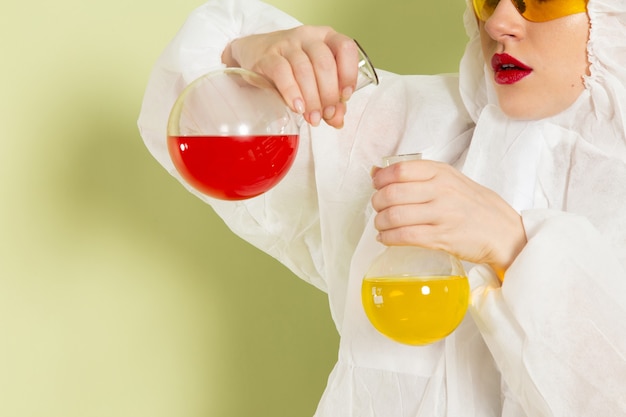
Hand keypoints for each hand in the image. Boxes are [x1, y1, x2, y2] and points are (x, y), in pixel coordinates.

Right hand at [222, 25, 359, 127]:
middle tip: (326, 115)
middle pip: (324, 63)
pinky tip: (297, 107)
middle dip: (328, 94)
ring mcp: (287, 44)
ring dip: (311, 98)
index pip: (345, 48)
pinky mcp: (267, 56)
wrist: (253, 54)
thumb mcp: (313, 80)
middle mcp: (308, 37)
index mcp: (326, 38)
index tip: (345, 97)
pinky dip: (292, 92)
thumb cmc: (290, 67)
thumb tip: (337, 120)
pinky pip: (282, 73)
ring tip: (312, 118)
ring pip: (304, 69)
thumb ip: (329, 99)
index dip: (349, 74)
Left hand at [371, 159, 526, 279]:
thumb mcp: (449, 180)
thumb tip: (375, 171)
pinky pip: (405, 236)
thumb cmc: (474, 205)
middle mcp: (441, 191)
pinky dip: (388, 238)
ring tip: (381, 225)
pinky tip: (385, 238)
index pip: (400, 170)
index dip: (380, 179)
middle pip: (392, 194)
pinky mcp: (442, 237)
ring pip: (395, 216)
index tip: (376, 186)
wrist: (503, 232)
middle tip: (378, 208)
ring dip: (380, 222)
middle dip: (377, 203)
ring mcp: (442, 214)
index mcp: (442, 173)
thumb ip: (416, 175)